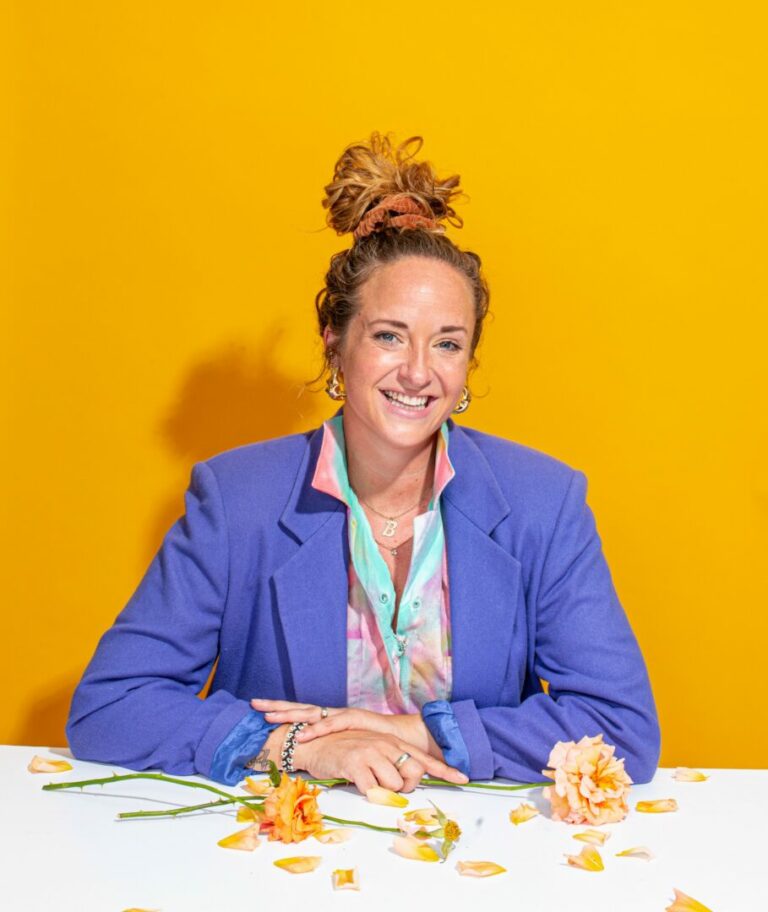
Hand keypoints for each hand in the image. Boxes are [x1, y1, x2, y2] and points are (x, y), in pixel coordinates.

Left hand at [250, 699, 431, 753]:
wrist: (403, 738)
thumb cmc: (375, 746)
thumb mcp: (346, 750)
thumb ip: (331, 753)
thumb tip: (310, 762)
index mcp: (327, 721)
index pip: (300, 715)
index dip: (280, 712)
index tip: (258, 710)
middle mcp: (332, 714)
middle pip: (300, 708)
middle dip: (278, 706)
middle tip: (254, 703)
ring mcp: (342, 715)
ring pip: (312, 712)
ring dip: (291, 714)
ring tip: (271, 716)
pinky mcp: (355, 719)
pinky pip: (333, 723)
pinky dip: (319, 728)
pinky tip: (305, 732)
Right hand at [292, 729, 467, 794]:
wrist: (315, 743)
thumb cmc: (344, 751)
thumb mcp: (373, 752)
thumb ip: (391, 764)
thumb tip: (407, 782)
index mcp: (392, 742)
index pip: (423, 758)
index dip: (444, 769)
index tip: (464, 779)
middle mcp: (386, 744)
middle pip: (411, 776)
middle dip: (403, 788)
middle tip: (385, 784)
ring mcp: (372, 752)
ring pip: (393, 786)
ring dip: (383, 791)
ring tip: (367, 780)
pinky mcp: (356, 763)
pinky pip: (373, 790)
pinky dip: (369, 793)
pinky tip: (358, 782)